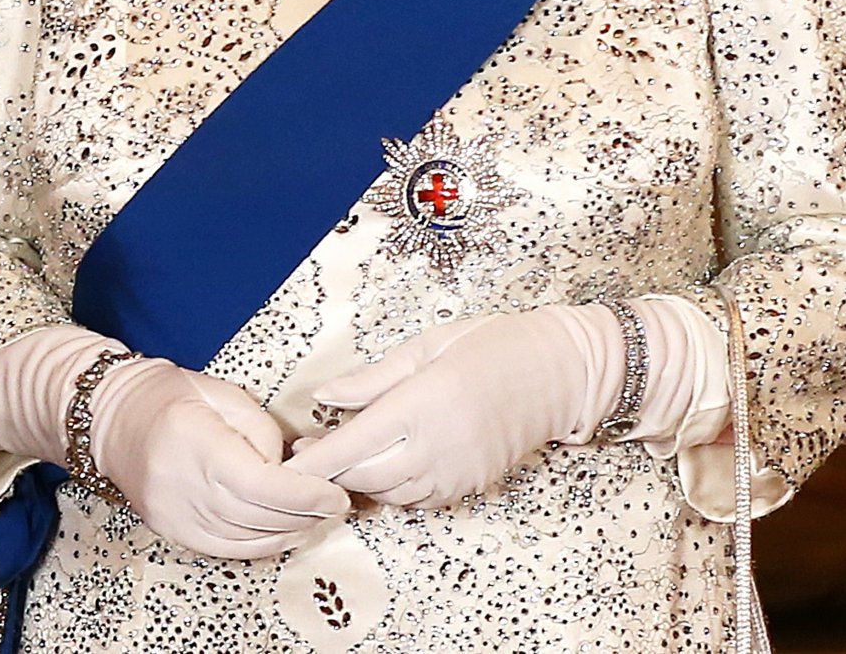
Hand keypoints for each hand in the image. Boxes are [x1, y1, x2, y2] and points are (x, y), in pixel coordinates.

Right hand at [0, 324, 350, 559]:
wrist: (113, 416)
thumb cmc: (171, 394)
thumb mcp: (223, 393)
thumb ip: (261, 431)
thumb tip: (289, 467)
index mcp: (195, 442)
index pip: (260, 484)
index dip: (304, 495)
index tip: (335, 493)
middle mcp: (181, 486)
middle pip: (256, 516)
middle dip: (305, 515)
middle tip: (339, 504)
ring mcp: (172, 515)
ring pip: (243, 539)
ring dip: (287, 532)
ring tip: (318, 517)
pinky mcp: (170, 530)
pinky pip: (223, 549)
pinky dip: (259, 545)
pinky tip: (283, 532)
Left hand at [284, 306, 623, 508]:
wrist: (557, 372)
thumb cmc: (492, 345)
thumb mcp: (427, 346)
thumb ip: (373, 377)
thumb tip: (325, 395)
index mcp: (422, 404)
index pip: (352, 446)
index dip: (314, 460)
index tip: (288, 461)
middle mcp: (437, 447)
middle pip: (363, 477)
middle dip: (331, 470)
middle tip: (309, 450)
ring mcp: (456, 473)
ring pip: (387, 494)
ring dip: (360, 479)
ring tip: (345, 453)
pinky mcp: (469, 487)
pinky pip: (417, 499)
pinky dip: (393, 487)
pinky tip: (388, 461)